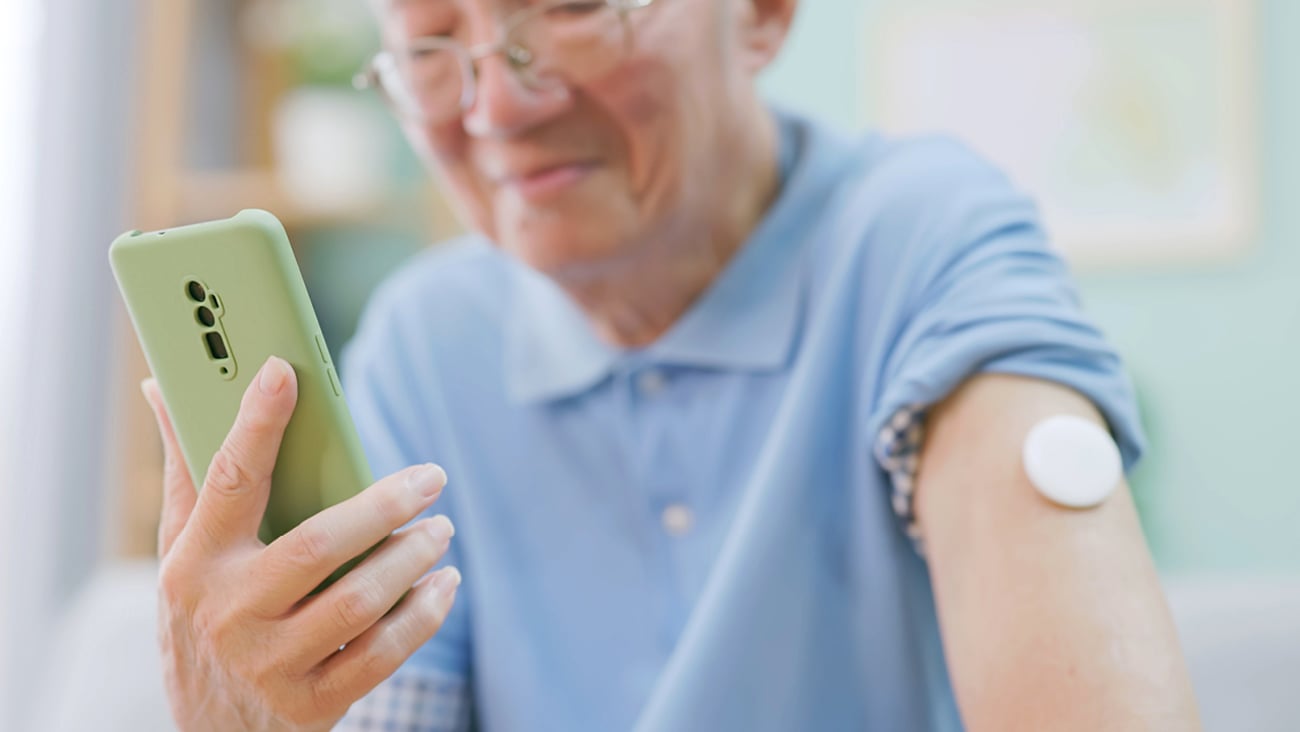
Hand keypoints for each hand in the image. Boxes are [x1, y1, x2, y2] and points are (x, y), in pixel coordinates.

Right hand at [142, 356, 459, 731]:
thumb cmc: (203, 619)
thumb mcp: (181, 553)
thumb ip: (186, 472)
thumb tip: (163, 384)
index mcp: (196, 564)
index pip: (227, 482)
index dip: (255, 425)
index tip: (284, 370)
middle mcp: (229, 614)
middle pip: (317, 546)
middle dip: (383, 506)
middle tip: (431, 478)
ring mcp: (271, 664)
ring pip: (359, 602)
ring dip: (412, 558)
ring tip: (441, 529)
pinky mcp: (312, 704)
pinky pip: (383, 654)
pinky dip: (424, 614)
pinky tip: (443, 583)